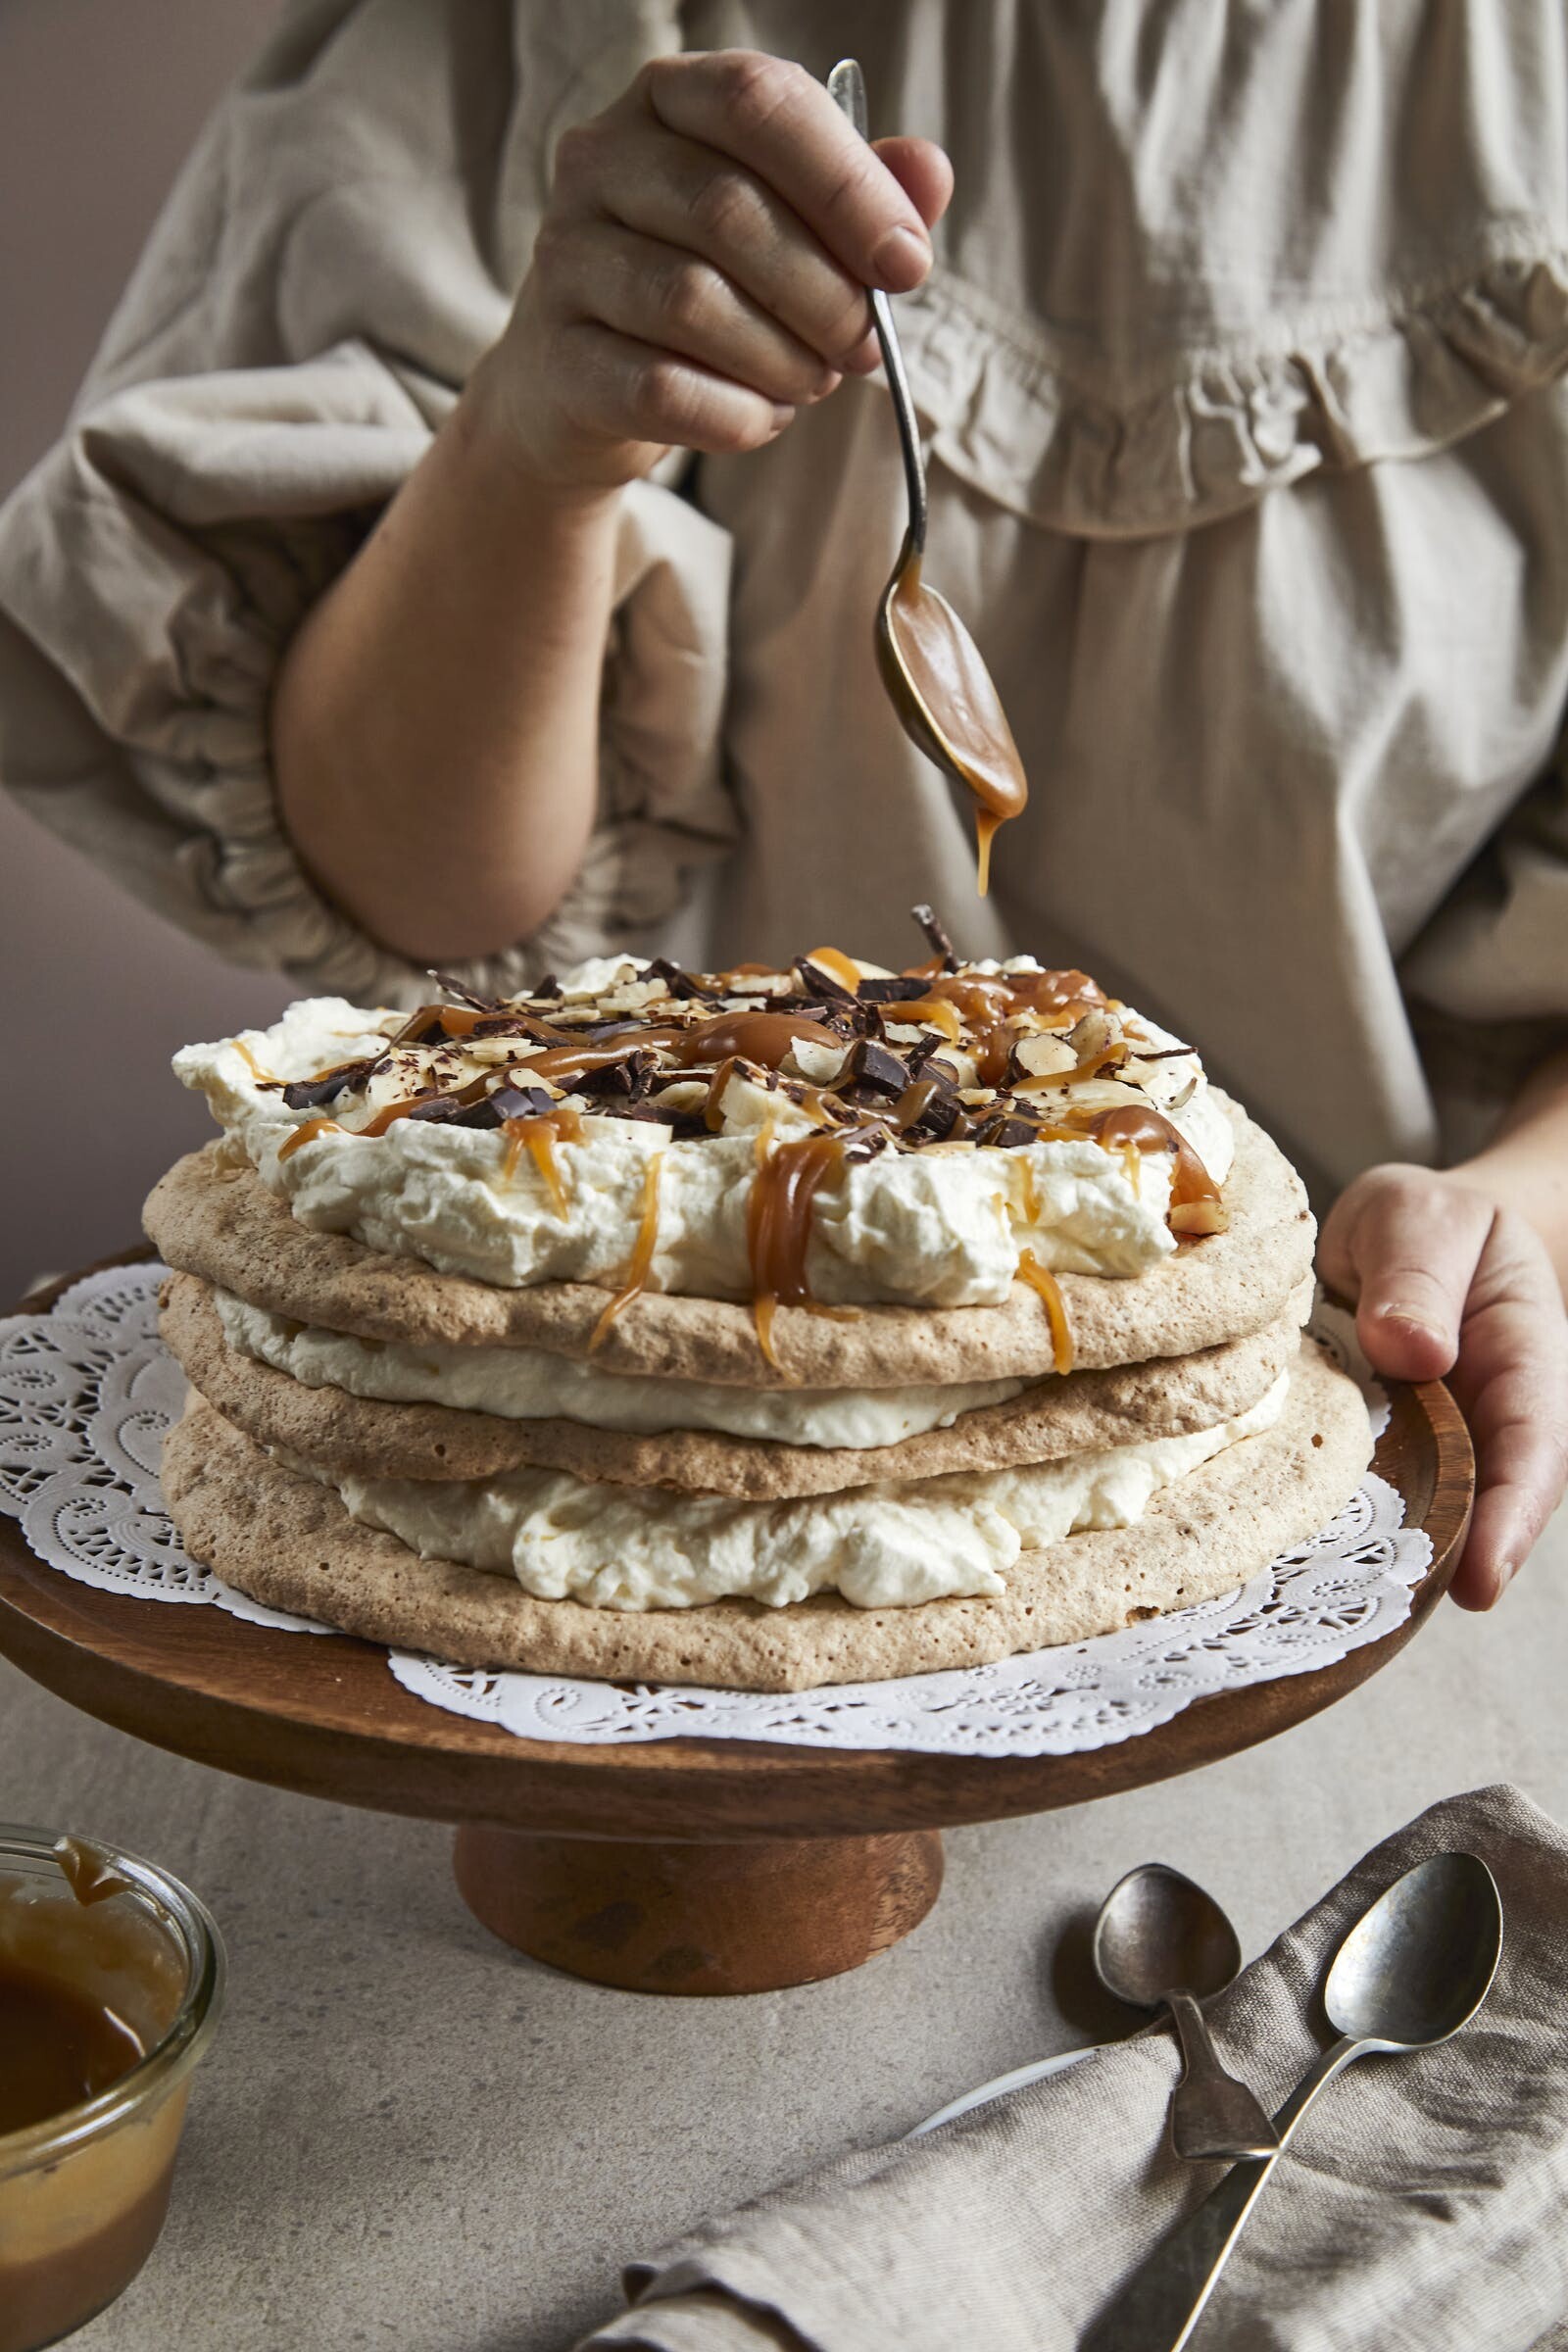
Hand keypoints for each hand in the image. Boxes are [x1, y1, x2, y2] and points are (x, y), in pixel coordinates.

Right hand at [481, 50, 952, 490]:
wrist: (586, 386)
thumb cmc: (709, 288)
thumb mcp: (791, 227)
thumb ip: (862, 195)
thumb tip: (929, 172)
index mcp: (671, 98)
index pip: (760, 103)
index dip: (847, 186)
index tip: (906, 265)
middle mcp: (601, 159)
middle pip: (727, 210)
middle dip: (823, 293)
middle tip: (862, 347)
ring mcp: (566, 257)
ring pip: (692, 302)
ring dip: (781, 359)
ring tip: (811, 382)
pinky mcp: (558, 357)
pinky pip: (659, 388)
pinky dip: (733, 415)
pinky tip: (760, 417)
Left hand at [1318, 1165, 1567, 1607]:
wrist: (1416, 1232)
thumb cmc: (1431, 1223)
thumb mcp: (1421, 1217)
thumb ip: (1416, 1273)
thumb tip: (1412, 1350)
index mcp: (1521, 1357)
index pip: (1532, 1447)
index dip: (1509, 1518)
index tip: (1480, 1581)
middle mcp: (1482, 1418)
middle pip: (1477, 1505)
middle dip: (1443, 1565)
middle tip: (1391, 1613)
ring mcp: (1431, 1444)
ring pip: (1415, 1513)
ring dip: (1382, 1560)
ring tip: (1328, 1609)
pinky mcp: (1378, 1453)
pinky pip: (1361, 1496)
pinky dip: (1332, 1528)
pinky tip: (1287, 1564)